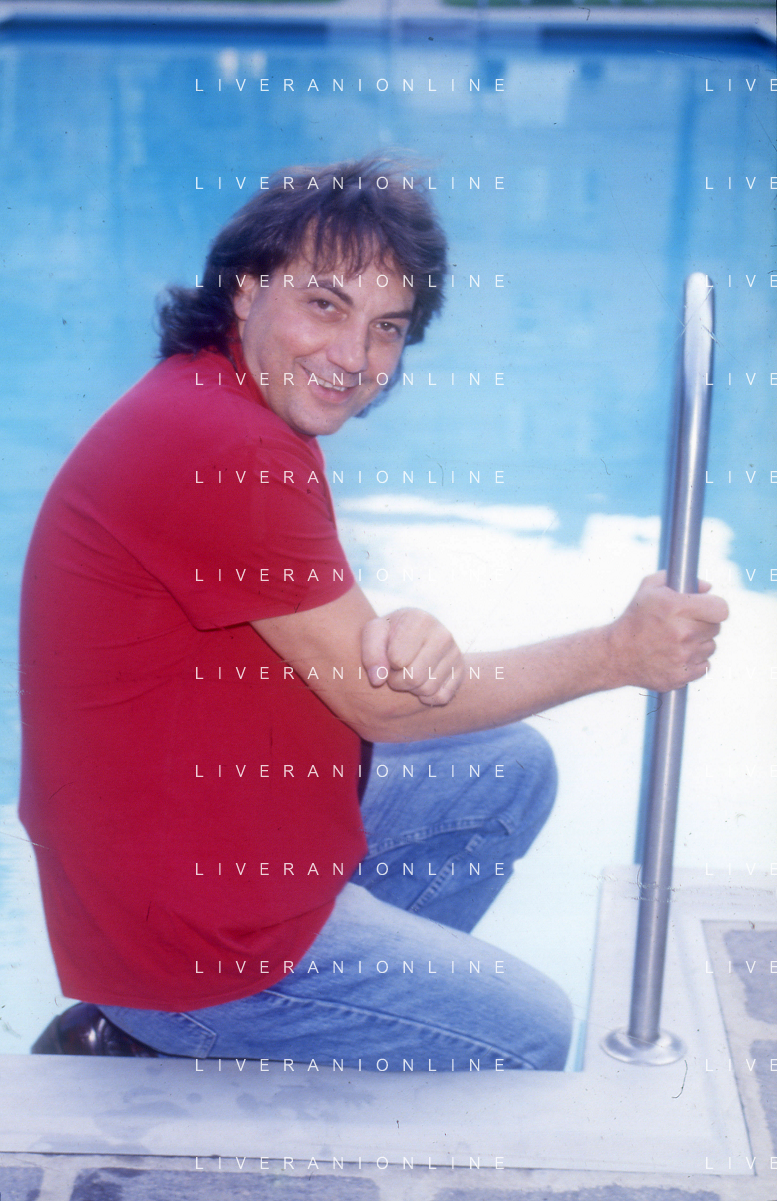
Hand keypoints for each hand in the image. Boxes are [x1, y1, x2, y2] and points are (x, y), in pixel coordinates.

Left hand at [361, 608, 463, 705]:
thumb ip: (370, 653)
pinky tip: (421, 682)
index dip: (387, 664)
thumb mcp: (373, 633)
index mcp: (420, 620)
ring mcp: (455, 653)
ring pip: (427, 690)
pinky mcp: (460, 671)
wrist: (416, 635)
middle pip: (414, 678)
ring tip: (408, 673)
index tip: (388, 656)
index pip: (398, 659)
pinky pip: (441, 697)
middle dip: (397, 681)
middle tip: (395, 671)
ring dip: (411, 689)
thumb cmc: (390, 634)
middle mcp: (443, 635)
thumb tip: (378, 679)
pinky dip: (427, 697)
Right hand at [608, 571, 728, 691]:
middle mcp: (683, 632)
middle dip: (704, 624)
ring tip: (677, 642)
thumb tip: (707, 587)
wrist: (615, 655)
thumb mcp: (649, 588)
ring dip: (699, 644)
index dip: (715, 607)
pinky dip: (694, 662)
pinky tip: (677, 656)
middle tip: (687, 625)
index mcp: (676, 607)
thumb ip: (678, 579)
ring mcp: (683, 656)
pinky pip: (704, 666)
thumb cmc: (634, 619)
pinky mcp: (682, 675)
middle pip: (716, 628)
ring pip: (710, 647)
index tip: (707, 609)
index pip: (721, 609)